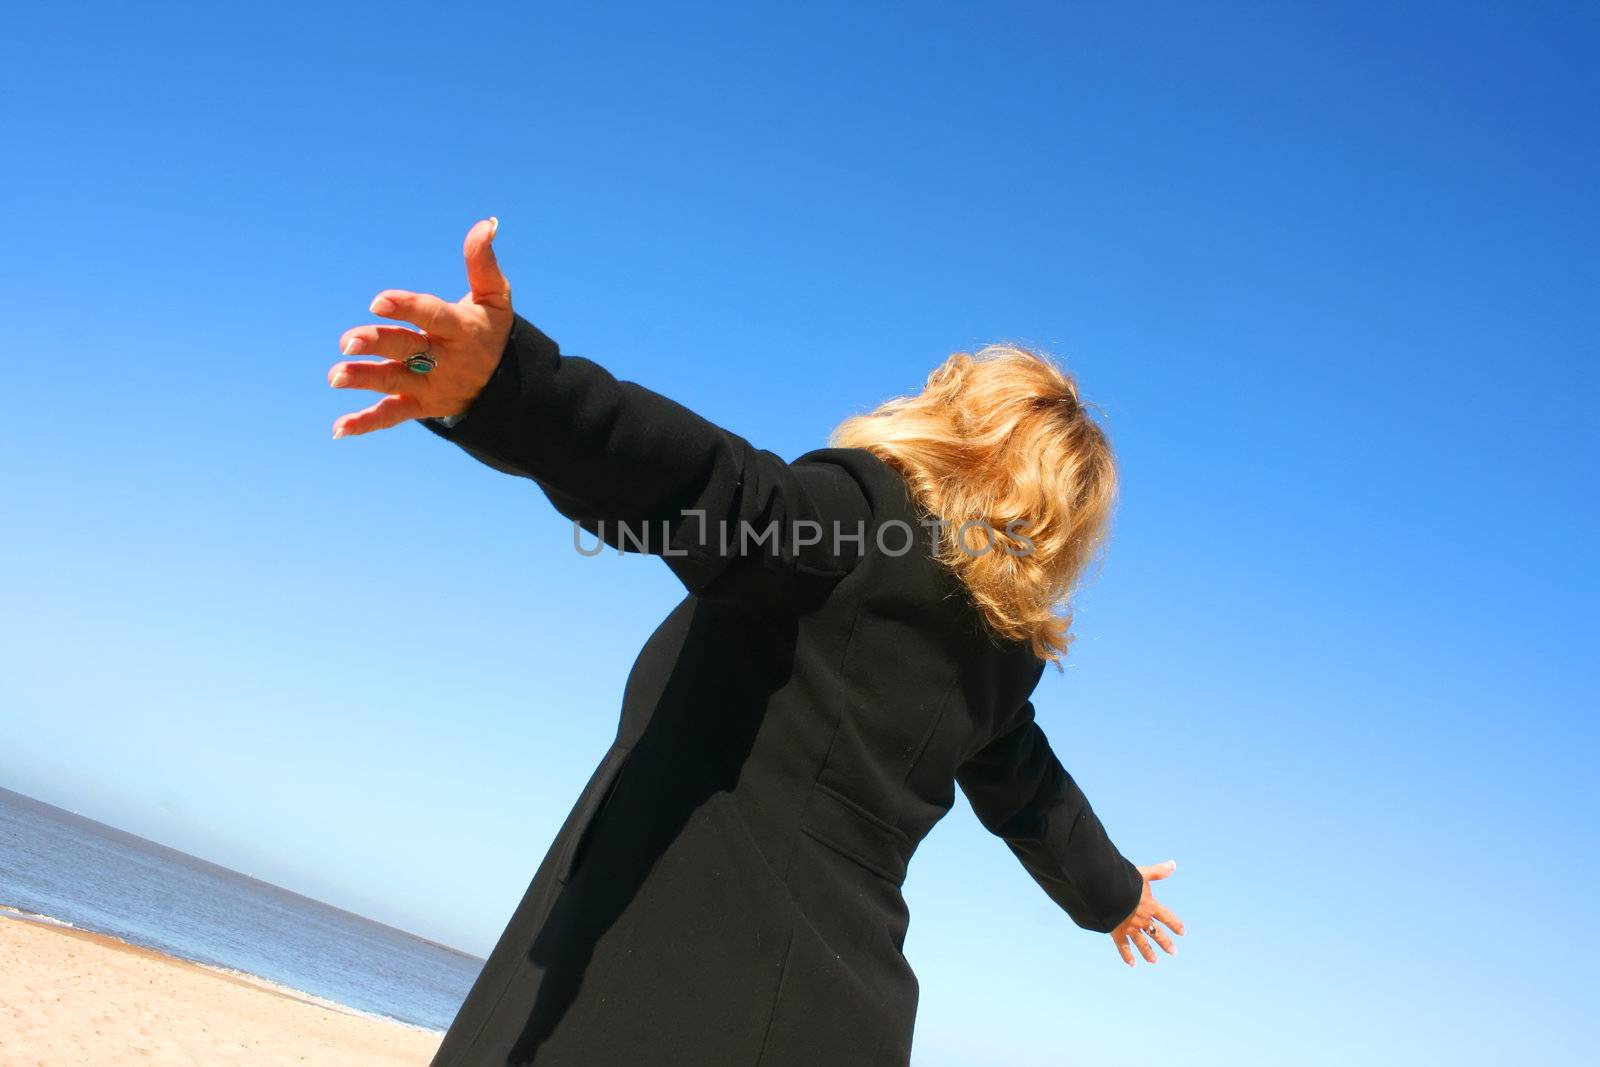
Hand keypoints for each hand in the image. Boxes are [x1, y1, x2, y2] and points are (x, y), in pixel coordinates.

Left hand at [328, 217, 514, 436]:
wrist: (513, 390)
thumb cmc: (493, 332)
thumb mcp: (495, 298)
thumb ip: (482, 262)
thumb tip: (487, 223)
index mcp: (460, 329)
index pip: (431, 316)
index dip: (406, 308)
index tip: (378, 302)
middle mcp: (443, 359)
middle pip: (407, 350)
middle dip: (377, 345)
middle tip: (347, 342)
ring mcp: (431, 385)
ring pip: (394, 382)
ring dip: (365, 379)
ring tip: (335, 377)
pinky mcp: (421, 405)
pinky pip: (392, 416)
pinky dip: (365, 423)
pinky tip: (338, 428)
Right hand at [1109, 859, 1184, 966]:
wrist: (1107, 892)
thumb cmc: (1124, 880)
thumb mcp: (1142, 874)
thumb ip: (1158, 872)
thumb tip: (1173, 864)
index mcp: (1150, 906)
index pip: (1167, 917)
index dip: (1175, 924)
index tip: (1182, 932)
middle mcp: (1143, 919)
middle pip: (1157, 933)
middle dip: (1165, 943)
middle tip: (1173, 952)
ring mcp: (1130, 928)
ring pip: (1142, 943)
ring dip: (1149, 952)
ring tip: (1154, 961)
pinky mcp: (1117, 932)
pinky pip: (1124, 947)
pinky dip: (1127, 955)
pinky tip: (1132, 964)